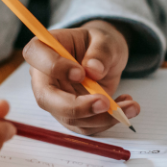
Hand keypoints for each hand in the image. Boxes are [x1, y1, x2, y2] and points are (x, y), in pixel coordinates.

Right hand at [22, 20, 139, 134]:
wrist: (105, 57)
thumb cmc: (98, 44)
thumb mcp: (105, 39)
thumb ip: (100, 51)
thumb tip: (93, 70)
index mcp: (44, 49)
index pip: (36, 56)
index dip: (54, 67)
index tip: (81, 73)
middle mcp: (44, 77)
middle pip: (46, 98)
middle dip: (76, 107)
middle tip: (105, 103)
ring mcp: (55, 100)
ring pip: (69, 118)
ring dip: (102, 118)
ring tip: (130, 106)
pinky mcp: (71, 116)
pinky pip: (85, 127)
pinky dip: (108, 121)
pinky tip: (124, 107)